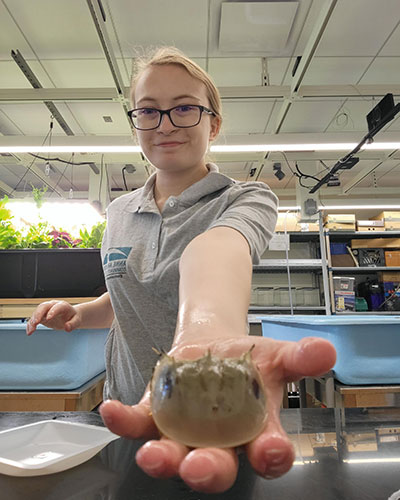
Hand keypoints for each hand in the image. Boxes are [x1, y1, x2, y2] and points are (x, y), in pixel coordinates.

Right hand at [26, 300, 81, 334]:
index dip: (52, 311)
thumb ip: (73, 324)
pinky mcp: (41, 316)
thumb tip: (67, 328)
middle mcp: (52, 306)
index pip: (57, 307)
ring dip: (33, 320)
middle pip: (43, 307)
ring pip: (37, 312)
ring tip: (31, 329)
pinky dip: (30, 325)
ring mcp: (46, 310)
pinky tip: (29, 331)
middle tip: (36, 322)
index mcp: (63, 305)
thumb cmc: (73, 317)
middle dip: (39, 314)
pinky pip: (34, 319)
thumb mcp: (77, 320)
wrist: (70, 316)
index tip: (49, 318)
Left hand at [99, 336, 335, 493]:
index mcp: (255, 432)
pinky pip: (137, 423)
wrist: (215, 347)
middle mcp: (218, 442)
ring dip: (162, 458)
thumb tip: (325, 350)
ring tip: (153, 454)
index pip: (267, 454)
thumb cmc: (249, 360)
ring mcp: (183, 431)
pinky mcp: (154, 416)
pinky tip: (113, 409)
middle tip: (199, 468)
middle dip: (208, 471)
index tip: (269, 450)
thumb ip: (301, 357)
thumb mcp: (277, 355)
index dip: (269, 456)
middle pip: (215, 467)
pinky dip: (125, 420)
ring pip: (172, 454)